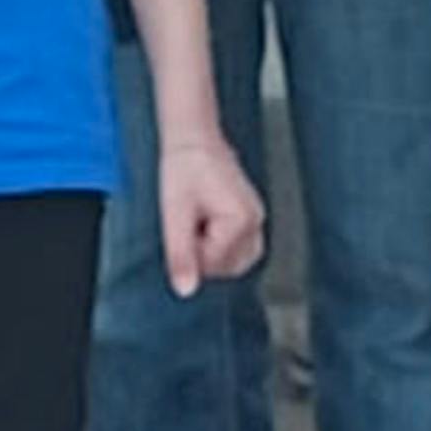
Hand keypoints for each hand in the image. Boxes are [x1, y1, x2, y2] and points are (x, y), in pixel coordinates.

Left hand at [151, 116, 266, 295]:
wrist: (193, 140)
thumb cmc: (184, 168)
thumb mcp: (174, 214)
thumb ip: (181, 255)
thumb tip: (185, 290)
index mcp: (241, 221)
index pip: (214, 264)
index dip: (190, 252)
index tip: (181, 227)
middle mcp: (255, 222)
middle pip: (227, 267)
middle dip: (202, 253)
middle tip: (188, 224)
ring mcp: (256, 219)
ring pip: (233, 260)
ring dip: (210, 250)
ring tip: (196, 222)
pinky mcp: (249, 217)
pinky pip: (237, 246)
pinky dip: (219, 243)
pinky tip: (205, 224)